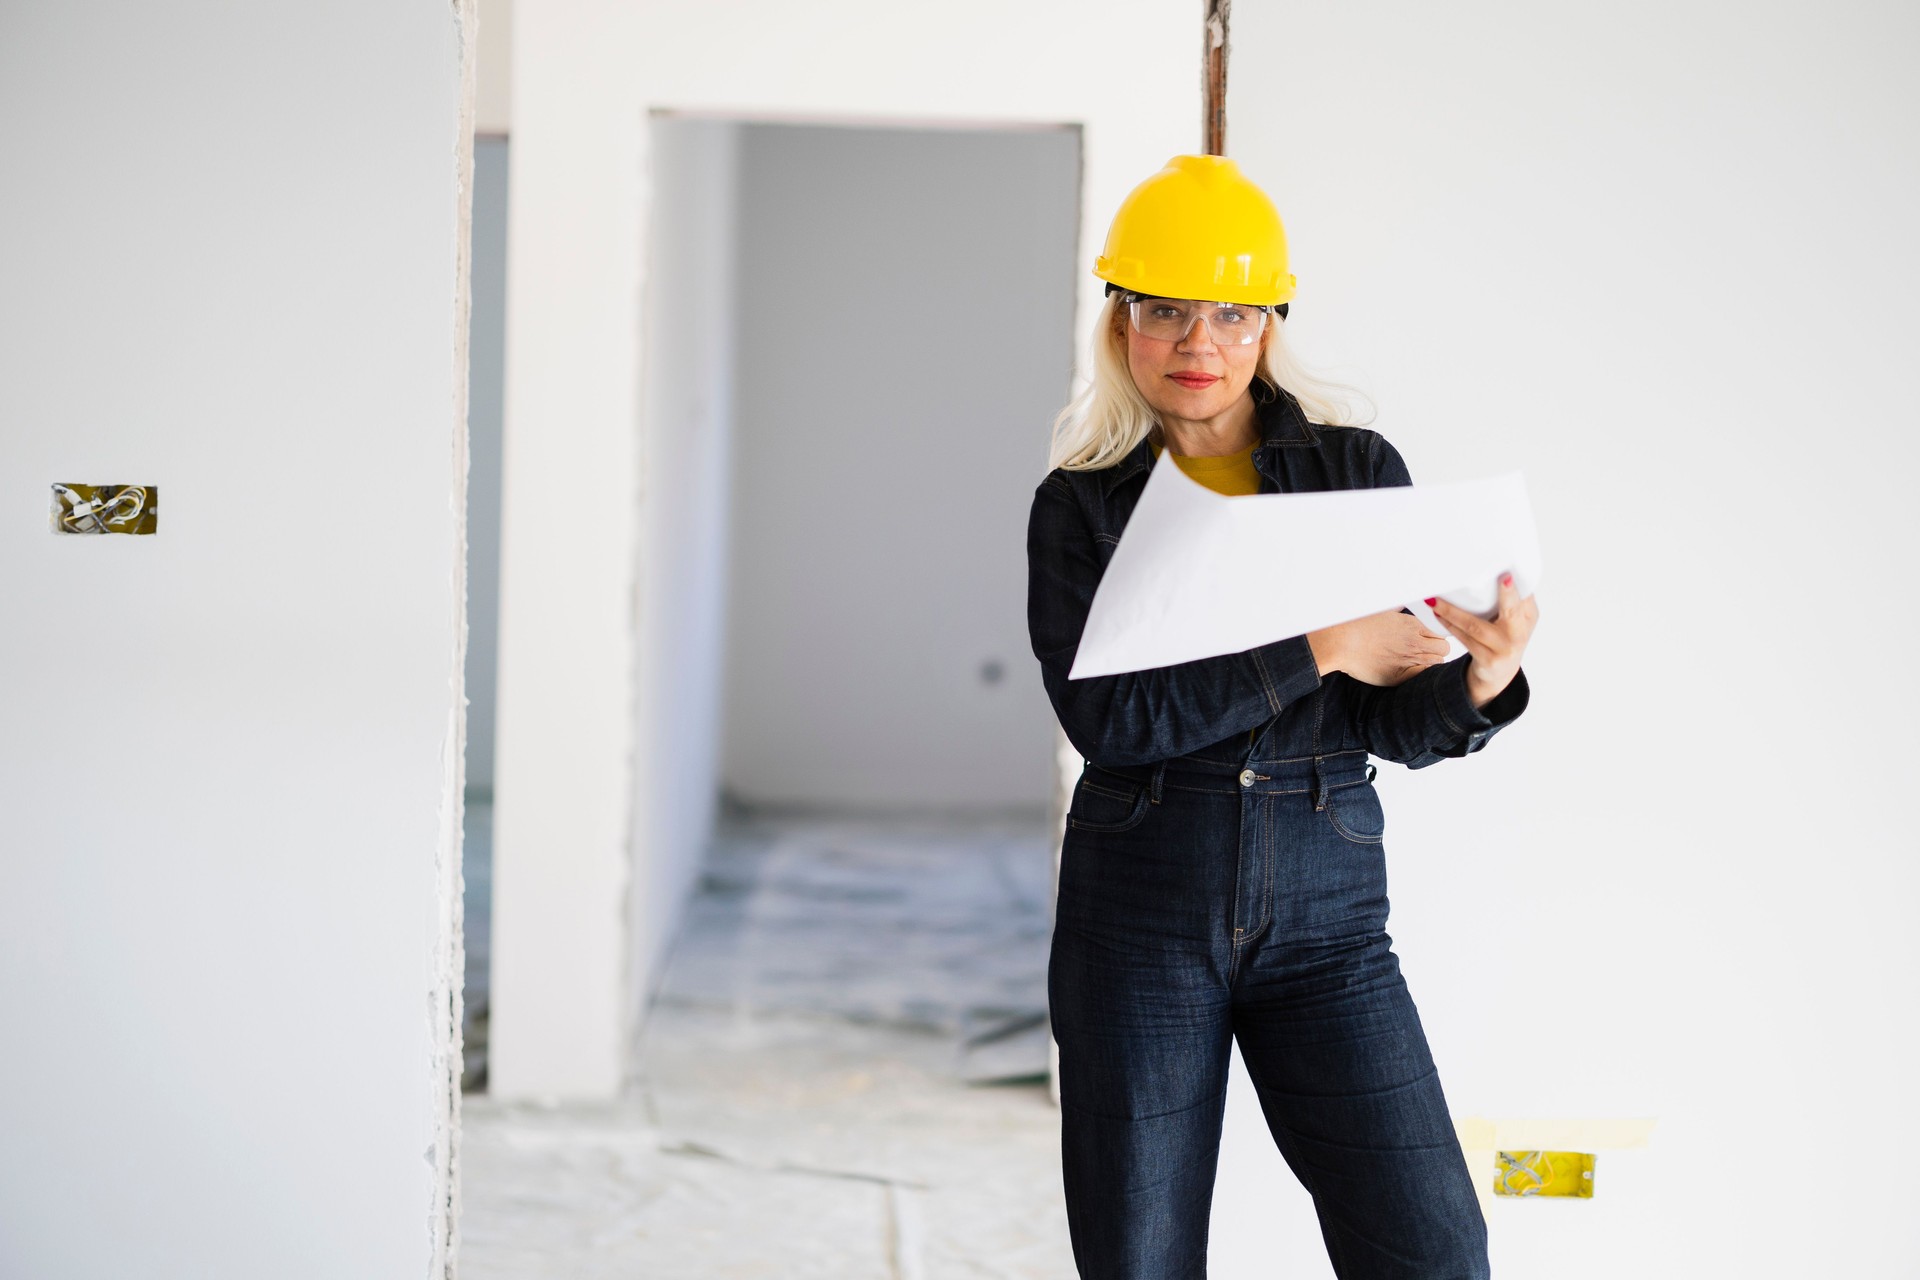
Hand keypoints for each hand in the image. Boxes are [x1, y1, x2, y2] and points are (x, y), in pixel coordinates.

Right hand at [1307, 610, 1449, 686]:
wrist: (1339, 643)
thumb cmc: (1356, 625)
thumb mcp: (1381, 610)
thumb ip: (1398, 608)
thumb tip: (1403, 603)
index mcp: (1411, 624)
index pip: (1441, 631)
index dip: (1436, 634)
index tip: (1428, 636)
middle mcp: (1414, 643)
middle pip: (1444, 648)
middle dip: (1437, 648)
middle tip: (1425, 648)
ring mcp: (1407, 661)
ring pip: (1435, 664)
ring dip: (1429, 661)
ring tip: (1414, 658)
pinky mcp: (1398, 677)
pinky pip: (1421, 676)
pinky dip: (1419, 673)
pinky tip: (1408, 668)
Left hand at [1429, 574, 1538, 706]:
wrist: (1499, 672)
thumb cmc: (1503, 636)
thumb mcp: (1514, 619)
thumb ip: (1508, 599)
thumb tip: (1485, 569)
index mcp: (1528, 616)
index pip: (1525, 596)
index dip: (1517, 585)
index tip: (1508, 573)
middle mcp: (1520, 632)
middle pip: (1512, 611)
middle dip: (1507, 594)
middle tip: (1502, 578)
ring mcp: (1504, 648)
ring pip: (1476, 626)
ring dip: (1452, 611)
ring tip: (1435, 600)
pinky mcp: (1489, 660)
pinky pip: (1465, 639)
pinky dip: (1450, 625)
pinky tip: (1438, 615)